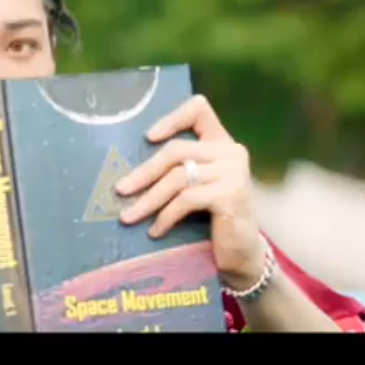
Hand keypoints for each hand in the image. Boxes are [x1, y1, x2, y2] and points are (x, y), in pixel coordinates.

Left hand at [115, 95, 263, 290]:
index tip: (147, 137)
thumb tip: (129, 171)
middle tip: (120, 190)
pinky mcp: (231, 195)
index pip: (198, 110)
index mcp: (222, 143)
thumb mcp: (197, 186)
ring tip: (128, 217)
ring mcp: (234, 173)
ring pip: (177, 177)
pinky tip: (155, 231)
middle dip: (144, 172)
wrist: (243, 255)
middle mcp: (231, 152)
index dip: (171, 119)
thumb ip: (179, 168)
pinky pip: (187, 200)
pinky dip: (165, 216)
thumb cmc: (214, 220)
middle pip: (177, 150)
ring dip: (148, 200)